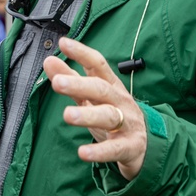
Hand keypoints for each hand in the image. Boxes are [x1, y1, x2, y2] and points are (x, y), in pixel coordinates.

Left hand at [43, 37, 147, 180]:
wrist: (146, 145)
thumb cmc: (115, 115)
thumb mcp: (93, 96)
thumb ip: (71, 79)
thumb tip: (49, 61)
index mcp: (110, 86)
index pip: (98, 64)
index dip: (82, 53)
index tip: (63, 43)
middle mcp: (120, 101)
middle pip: (101, 89)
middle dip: (79, 84)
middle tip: (58, 83)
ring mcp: (127, 123)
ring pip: (108, 116)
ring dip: (88, 115)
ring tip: (67, 115)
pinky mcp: (130, 147)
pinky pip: (115, 149)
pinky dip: (99, 152)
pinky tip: (83, 153)